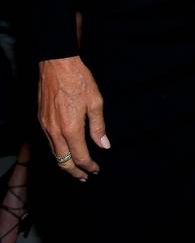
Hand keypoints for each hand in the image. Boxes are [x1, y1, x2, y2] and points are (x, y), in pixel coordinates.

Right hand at [38, 56, 109, 180]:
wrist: (57, 64)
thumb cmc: (79, 80)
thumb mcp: (95, 102)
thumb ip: (99, 127)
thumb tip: (104, 145)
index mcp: (71, 129)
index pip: (80, 157)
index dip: (89, 166)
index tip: (96, 170)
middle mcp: (56, 131)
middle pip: (63, 162)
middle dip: (74, 172)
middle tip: (84, 177)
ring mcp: (46, 126)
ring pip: (54, 153)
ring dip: (65, 163)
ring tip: (75, 168)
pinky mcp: (41, 119)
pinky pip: (49, 142)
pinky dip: (58, 151)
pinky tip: (65, 149)